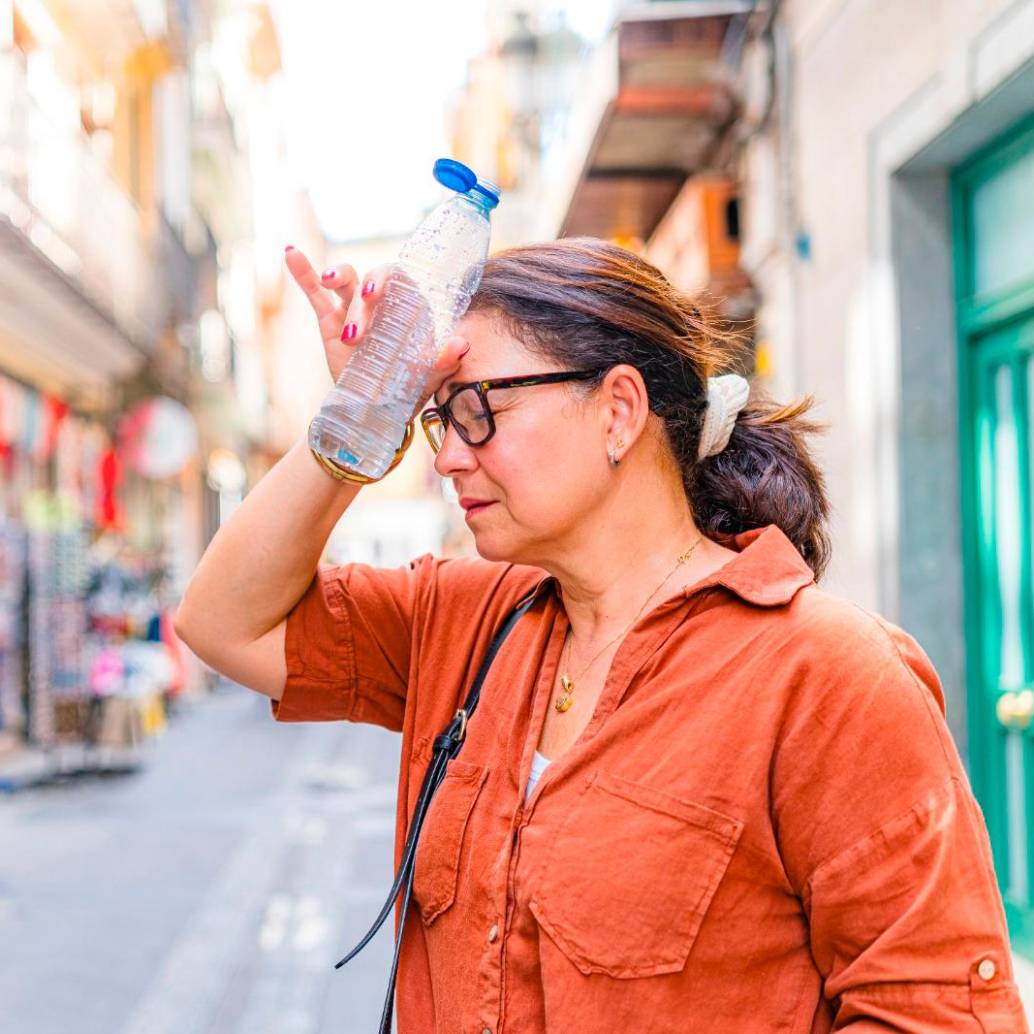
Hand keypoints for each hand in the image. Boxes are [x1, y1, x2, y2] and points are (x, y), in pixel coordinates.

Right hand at [284, 247, 469, 417]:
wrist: (373, 412)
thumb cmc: (406, 391)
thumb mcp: (426, 380)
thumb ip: (444, 362)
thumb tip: (460, 345)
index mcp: (408, 310)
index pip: (400, 279)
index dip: (387, 279)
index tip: (374, 295)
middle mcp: (382, 305)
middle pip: (370, 279)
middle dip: (361, 300)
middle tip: (355, 332)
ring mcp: (354, 310)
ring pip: (345, 280)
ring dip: (337, 276)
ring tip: (329, 283)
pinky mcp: (330, 321)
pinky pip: (315, 293)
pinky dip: (303, 272)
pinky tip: (290, 253)